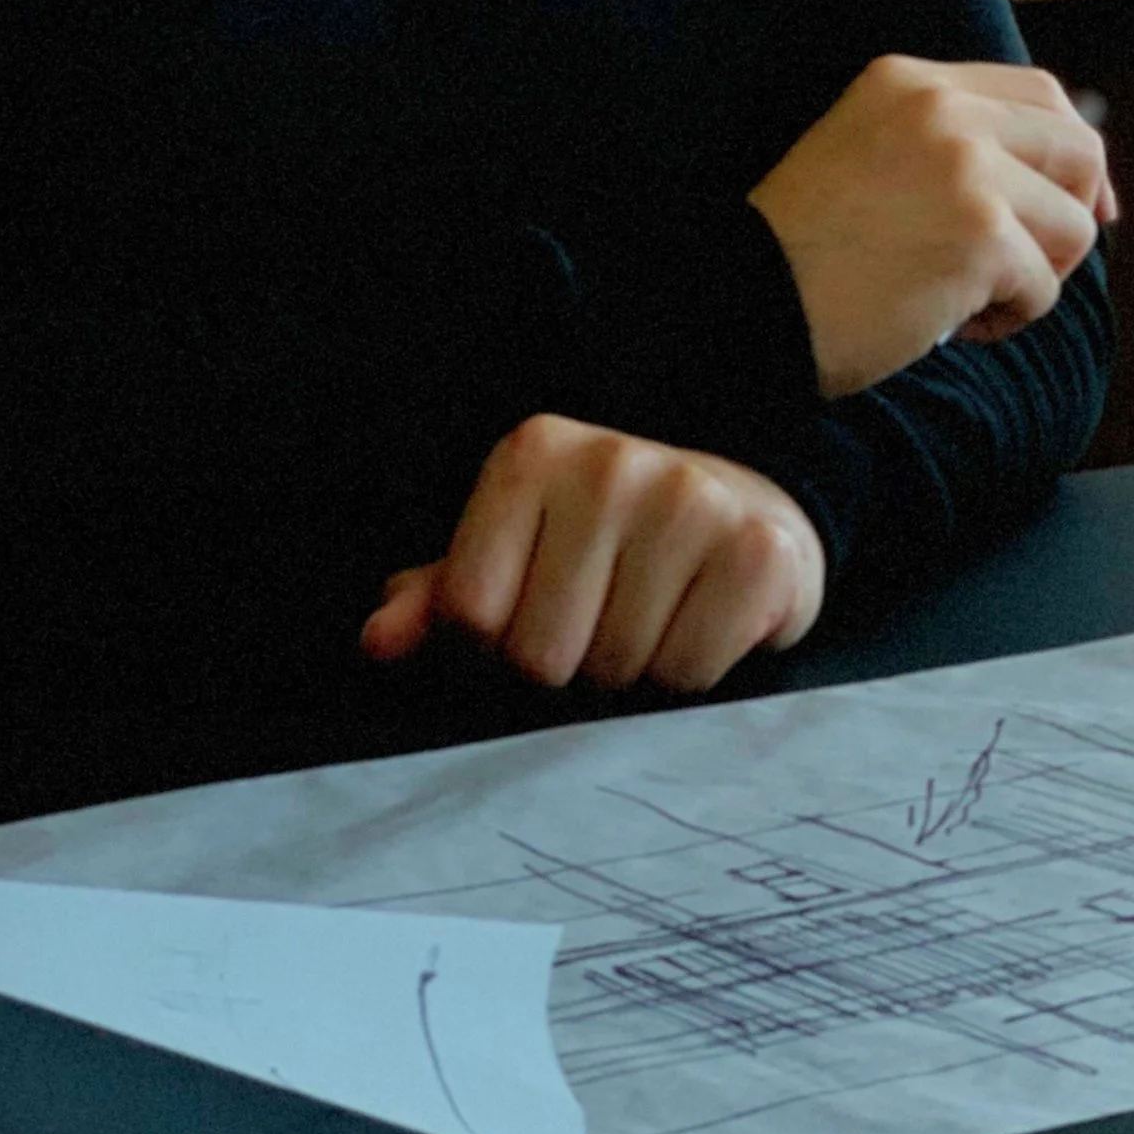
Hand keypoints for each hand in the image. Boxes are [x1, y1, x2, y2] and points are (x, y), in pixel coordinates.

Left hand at [359, 415, 826, 696]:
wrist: (751, 511)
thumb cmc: (611, 546)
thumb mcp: (518, 555)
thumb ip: (441, 598)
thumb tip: (377, 641)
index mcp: (531, 454)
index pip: (470, 614)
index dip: (493, 653)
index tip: (530, 627)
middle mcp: (608, 463)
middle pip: (541, 655)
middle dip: (568, 669)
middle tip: (602, 628)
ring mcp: (688, 499)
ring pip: (617, 672)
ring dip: (631, 677)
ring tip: (654, 622)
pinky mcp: (755, 551)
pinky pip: (688, 676)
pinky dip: (690, 679)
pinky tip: (700, 625)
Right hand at [747, 55, 1115, 397]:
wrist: (748, 304)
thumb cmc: (803, 253)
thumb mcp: (870, 154)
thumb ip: (949, 144)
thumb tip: (1068, 185)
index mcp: (908, 81)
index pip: (1040, 93)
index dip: (1072, 154)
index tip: (1087, 206)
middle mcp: (942, 108)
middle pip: (1076, 148)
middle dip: (1071, 216)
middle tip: (1029, 268)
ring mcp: (966, 168)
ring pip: (1071, 226)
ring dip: (1031, 277)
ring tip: (961, 299)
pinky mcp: (982, 236)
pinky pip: (1045, 288)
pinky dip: (1006, 320)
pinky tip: (947, 326)